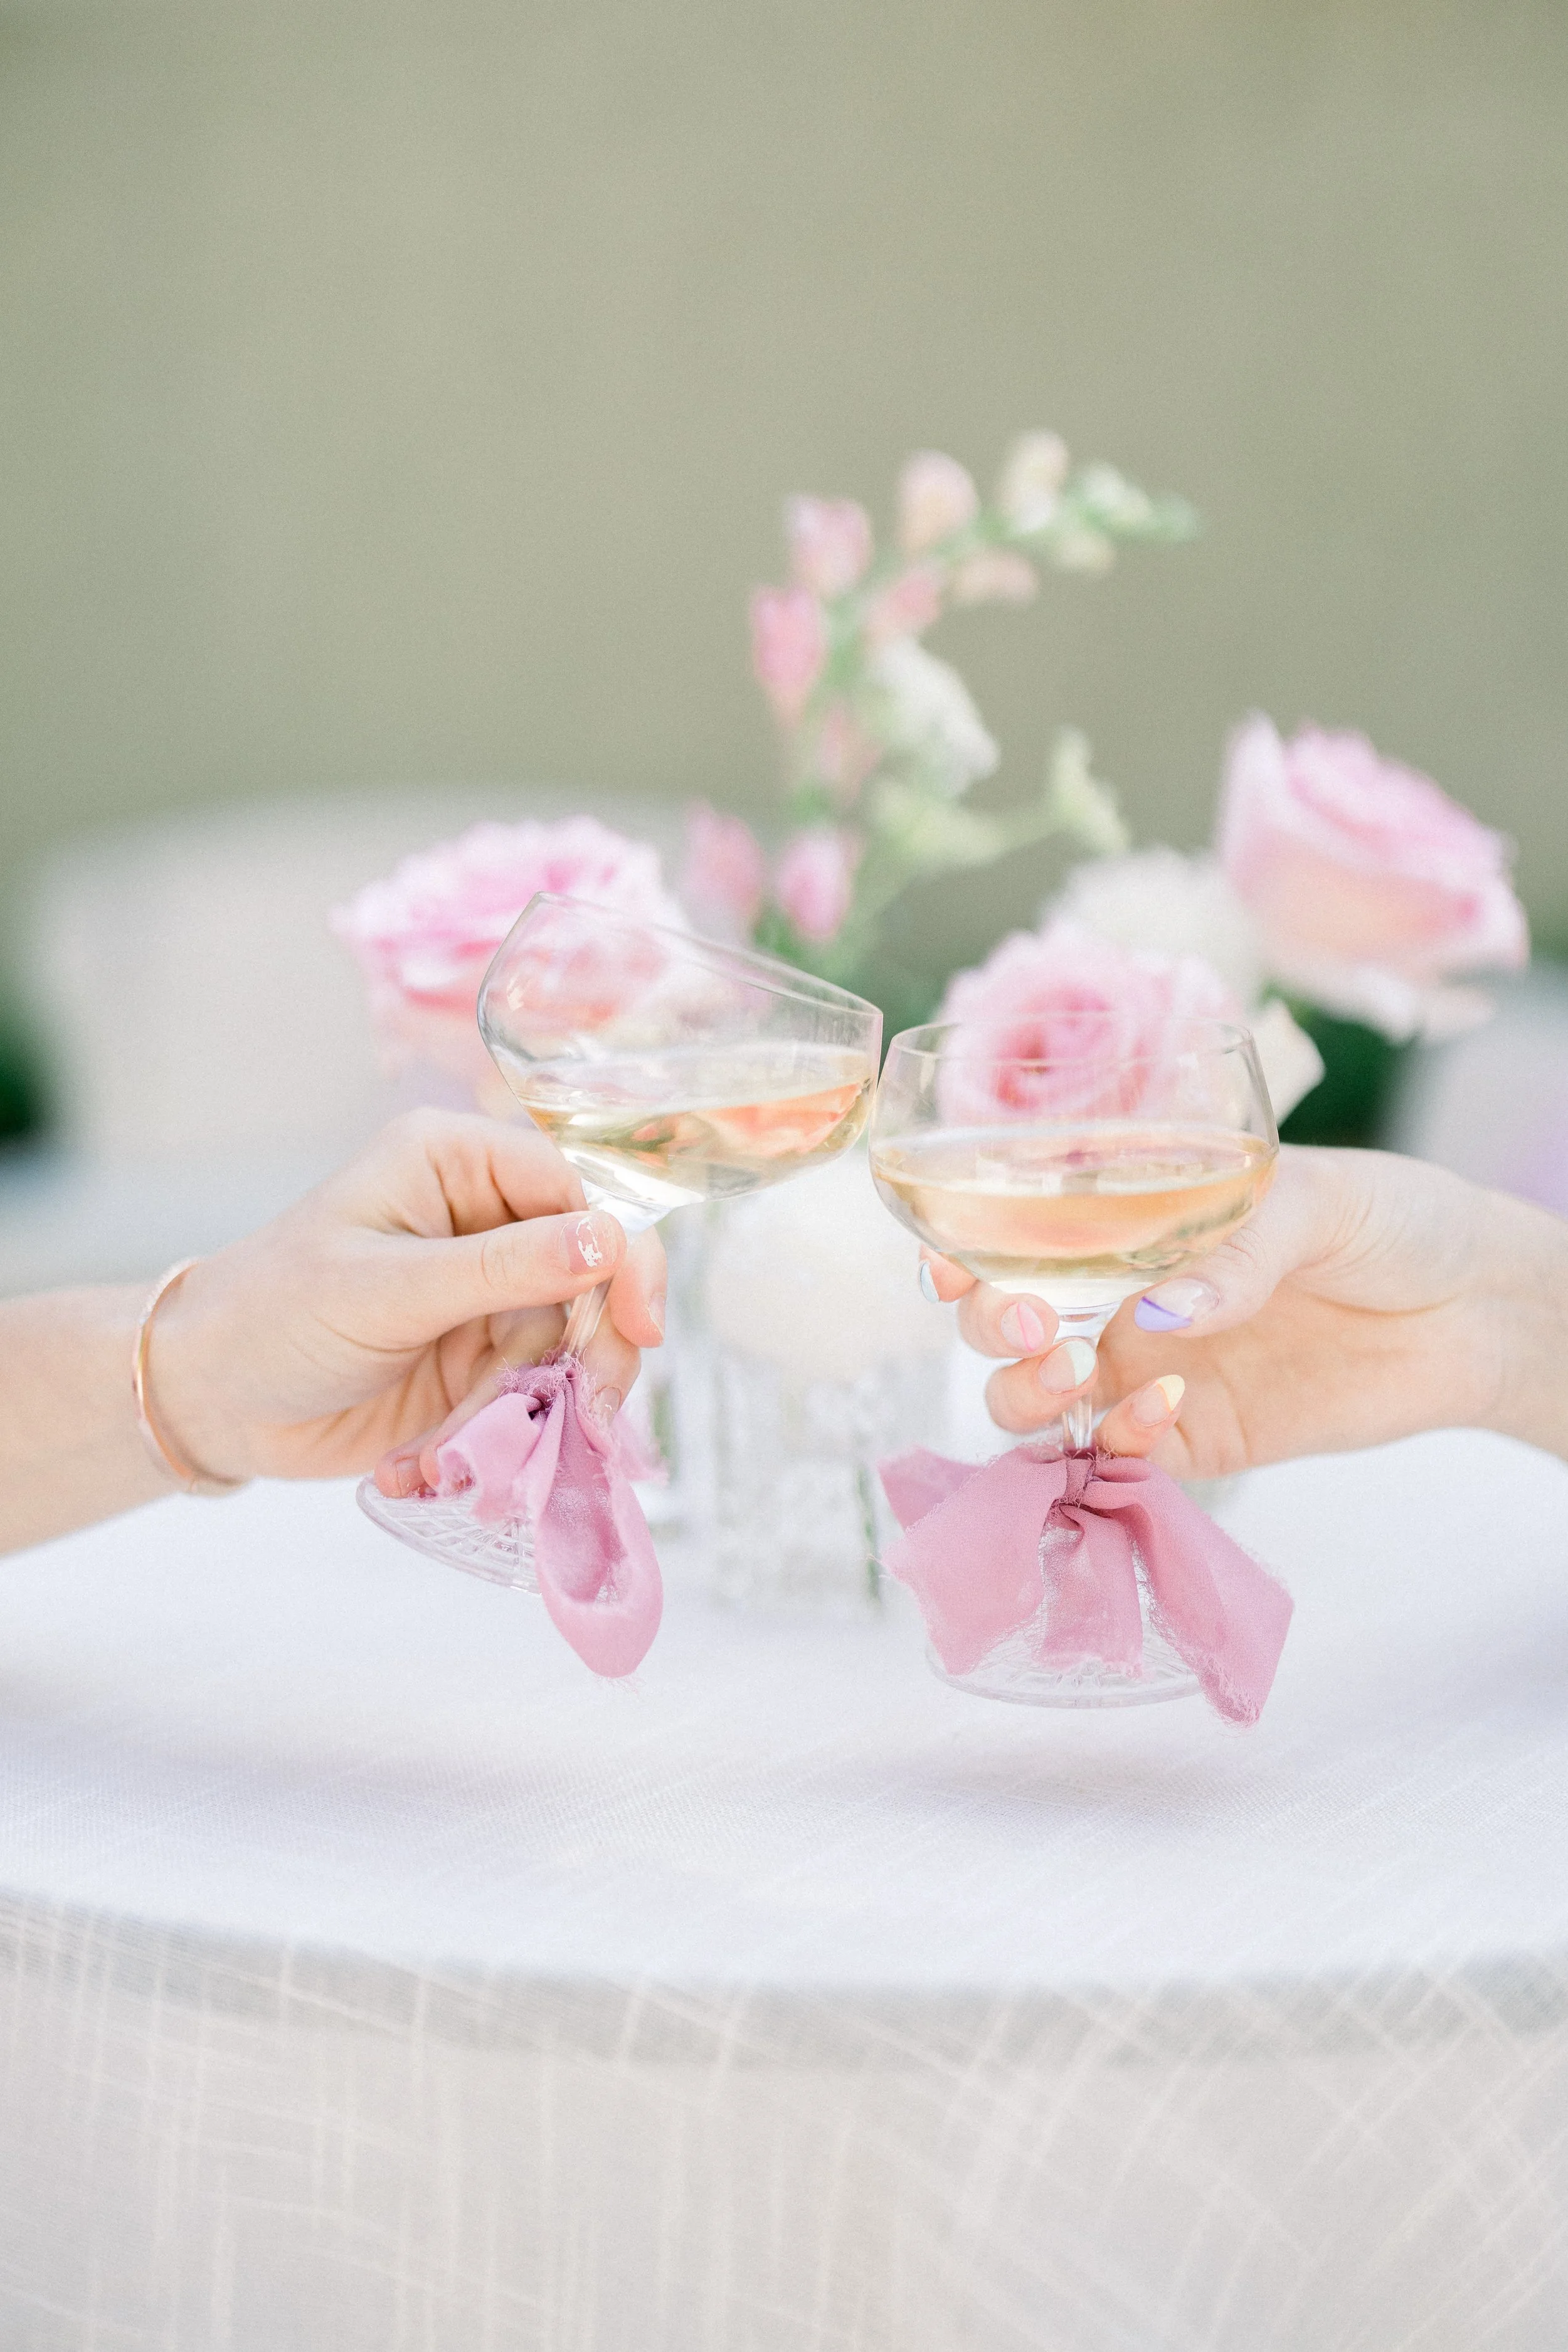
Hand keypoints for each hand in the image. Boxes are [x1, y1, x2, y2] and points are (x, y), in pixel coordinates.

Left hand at [150, 1112, 665, 1490]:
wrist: (211, 1401)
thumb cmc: (272, 1316)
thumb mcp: (384, 1289)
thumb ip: (501, 1268)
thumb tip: (609, 1241)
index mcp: (459, 1164)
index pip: (578, 1191)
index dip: (622, 1253)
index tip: (640, 1324)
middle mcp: (486, 1221)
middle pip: (594, 1275)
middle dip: (593, 1347)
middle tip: (586, 1410)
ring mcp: (489, 1296)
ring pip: (573, 1346)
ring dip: (541, 1407)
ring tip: (471, 1450)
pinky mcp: (483, 1362)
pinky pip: (536, 1396)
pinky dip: (506, 1437)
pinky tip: (434, 1462)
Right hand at [920, 1145, 1567, 1475]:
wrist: (1478, 1309)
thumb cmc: (1395, 1219)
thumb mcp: (1317, 1197)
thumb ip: (1236, 1245)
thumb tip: (1162, 1304)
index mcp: (1131, 1213)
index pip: (1019, 1229)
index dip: (962, 1245)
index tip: (948, 1261)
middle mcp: (1121, 1290)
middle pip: (1005, 1320)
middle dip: (990, 1324)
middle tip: (1034, 1322)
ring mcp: (1149, 1366)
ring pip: (1037, 1396)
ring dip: (1026, 1391)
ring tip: (1072, 1371)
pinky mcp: (1193, 1435)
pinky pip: (1117, 1453)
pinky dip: (1117, 1438)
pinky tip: (1163, 1409)